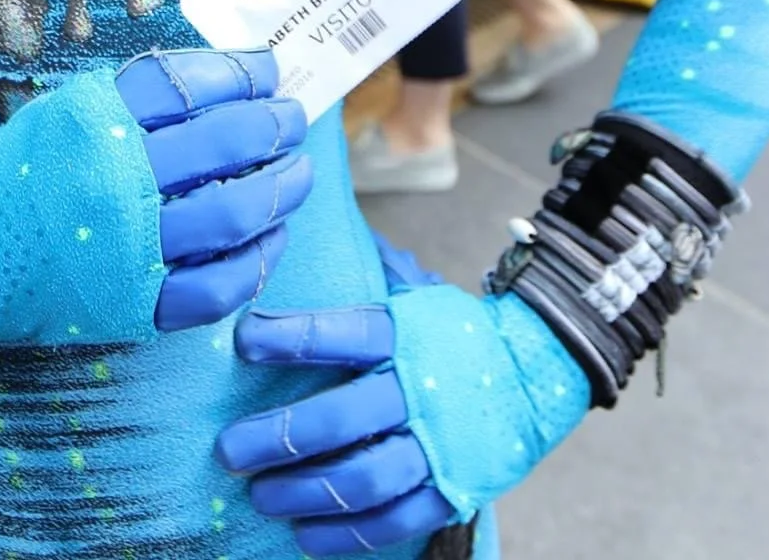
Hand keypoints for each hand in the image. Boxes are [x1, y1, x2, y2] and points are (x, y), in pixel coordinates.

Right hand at [0, 52, 308, 350]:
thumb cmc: (25, 171)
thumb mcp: (68, 110)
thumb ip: (136, 95)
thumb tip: (228, 76)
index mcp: (96, 121)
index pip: (191, 83)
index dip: (244, 74)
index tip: (271, 70)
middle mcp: (113, 180)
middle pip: (224, 143)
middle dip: (275, 126)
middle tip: (293, 119)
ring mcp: (126, 248)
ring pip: (234, 214)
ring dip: (282, 189)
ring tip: (296, 173)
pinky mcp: (134, 305)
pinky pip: (218, 287)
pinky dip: (257, 260)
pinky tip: (271, 238)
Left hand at [215, 274, 589, 553]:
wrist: (539, 371)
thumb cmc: (452, 332)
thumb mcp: (412, 294)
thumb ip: (359, 280)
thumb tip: (298, 238)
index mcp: (404, 334)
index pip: (342, 334)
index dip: (290, 338)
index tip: (243, 341)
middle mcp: (420, 390)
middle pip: (342, 418)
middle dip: (278, 437)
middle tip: (230, 450)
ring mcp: (440, 447)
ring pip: (364, 479)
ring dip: (304, 492)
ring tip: (262, 496)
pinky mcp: (453, 491)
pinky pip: (395, 522)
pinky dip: (348, 535)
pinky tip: (306, 535)